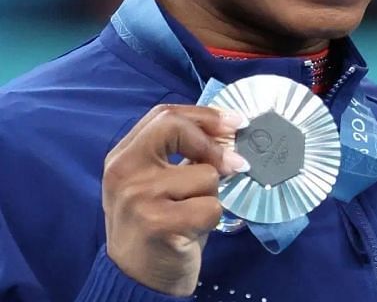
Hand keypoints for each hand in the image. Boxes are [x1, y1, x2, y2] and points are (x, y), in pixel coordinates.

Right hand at [101, 105, 248, 295]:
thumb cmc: (158, 225)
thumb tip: (231, 131)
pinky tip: (193, 231)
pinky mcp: (157, 223)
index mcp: (123, 157)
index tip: (236, 122)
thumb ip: (184, 154)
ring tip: (192, 213)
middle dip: (213, 144)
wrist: (136, 279)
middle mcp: (123, 172)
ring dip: (211, 195)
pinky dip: (212, 219)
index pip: (164, 115)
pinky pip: (210, 207)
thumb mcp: (160, 182)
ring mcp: (137, 197)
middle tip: (234, 164)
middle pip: (176, 128)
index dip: (205, 115)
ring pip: (204, 174)